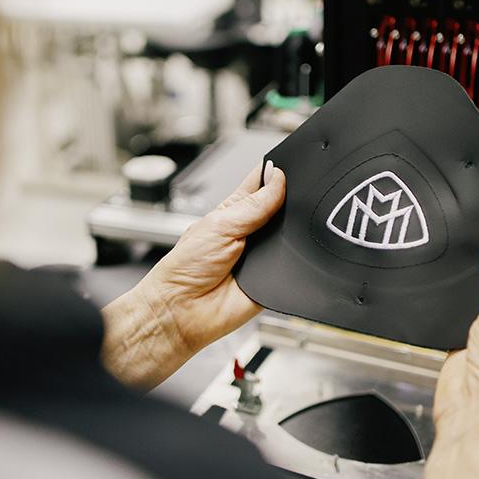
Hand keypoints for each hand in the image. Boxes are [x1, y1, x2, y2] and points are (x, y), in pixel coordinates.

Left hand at [101, 162, 285, 387]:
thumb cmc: (185, 269)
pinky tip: (285, 257)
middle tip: (289, 203)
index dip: (276, 172)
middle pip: (283, 207)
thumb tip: (278, 178)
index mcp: (235, 211)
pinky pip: (294, 265)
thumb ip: (253, 205)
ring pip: (293, 235)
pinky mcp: (274, 279)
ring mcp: (264, 255)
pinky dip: (295, 260)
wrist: (182, 312)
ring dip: (292, 232)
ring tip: (276, 237)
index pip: (261, 183)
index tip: (290, 166)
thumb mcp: (220, 226)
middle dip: (290, 203)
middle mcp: (252, 231)